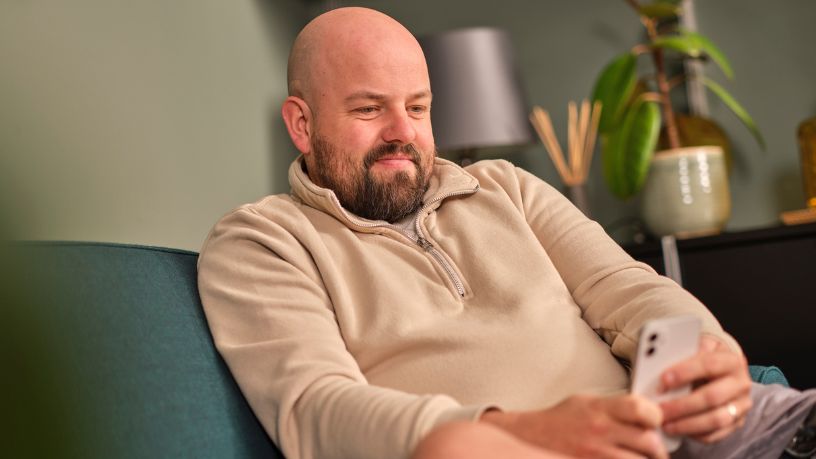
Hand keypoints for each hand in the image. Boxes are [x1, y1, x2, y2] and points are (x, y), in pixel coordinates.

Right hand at [481, 394, 667, 457]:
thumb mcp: (586, 401)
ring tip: (641, 457)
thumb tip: (646, 411)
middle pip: (648, 441)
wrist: (532, 437)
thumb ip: (615, 406)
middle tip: (654, 447)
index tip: (655, 421)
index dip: (655, 416)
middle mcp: (599, 431)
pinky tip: (624, 458)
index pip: (641, 408)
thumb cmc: (560, 419)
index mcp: (599, 408)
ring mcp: (596, 454)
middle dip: (656, 447)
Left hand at [659, 335, 751, 442]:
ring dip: (687, 424)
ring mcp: (741, 405)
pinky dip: (695, 434)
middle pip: (712, 396)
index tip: (663, 380)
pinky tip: (678, 430)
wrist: (724, 372)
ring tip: (665, 424)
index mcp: (731, 360)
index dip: (685, 372)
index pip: (709, 364)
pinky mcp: (737, 423)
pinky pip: (717, 434)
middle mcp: (740, 384)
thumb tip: (658, 367)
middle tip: (659, 410)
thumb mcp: (697, 349)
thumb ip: (683, 356)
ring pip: (716, 419)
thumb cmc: (704, 360)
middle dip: (682, 405)